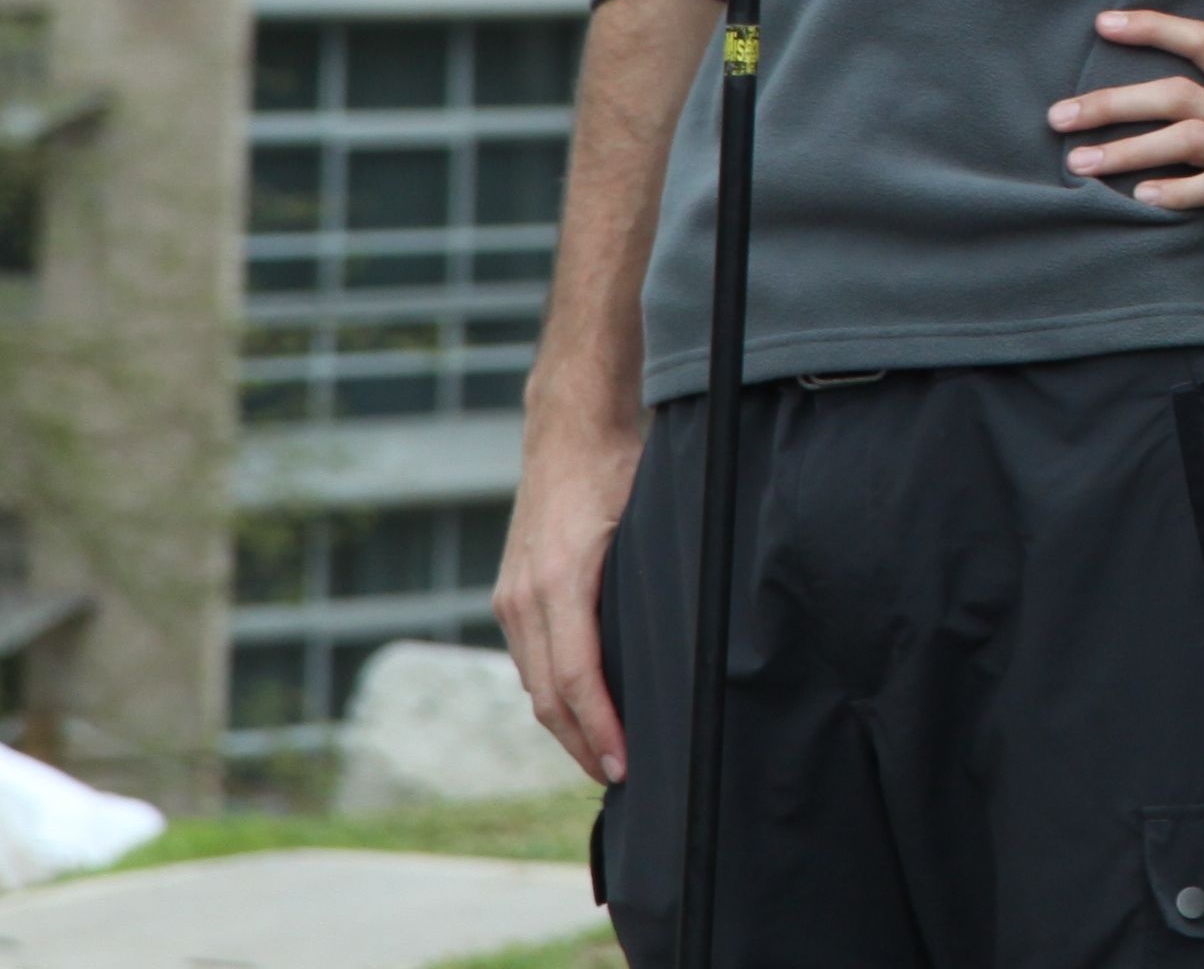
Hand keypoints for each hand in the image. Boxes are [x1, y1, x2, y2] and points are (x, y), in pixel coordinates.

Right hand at [495, 414, 636, 783]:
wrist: (569, 426)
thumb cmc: (620, 466)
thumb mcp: (649, 520)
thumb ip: (657, 580)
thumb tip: (693, 637)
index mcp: (560, 584)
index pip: (576, 680)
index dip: (600, 729)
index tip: (625, 764)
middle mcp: (524, 598)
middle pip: (548, 696)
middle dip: (583, 743)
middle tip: (621, 778)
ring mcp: (511, 597)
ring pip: (535, 683)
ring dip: (566, 725)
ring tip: (604, 755)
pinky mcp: (510, 593)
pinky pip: (530, 659)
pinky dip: (553, 693)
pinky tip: (581, 710)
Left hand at [1053, 9, 1203, 285]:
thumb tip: (1172, 132)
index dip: (1156, 26)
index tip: (1103, 23)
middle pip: (1178, 91)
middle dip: (1111, 101)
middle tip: (1057, 117)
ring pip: (1188, 135)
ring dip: (1125, 149)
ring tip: (1078, 165)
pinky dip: (1176, 191)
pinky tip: (1141, 200)